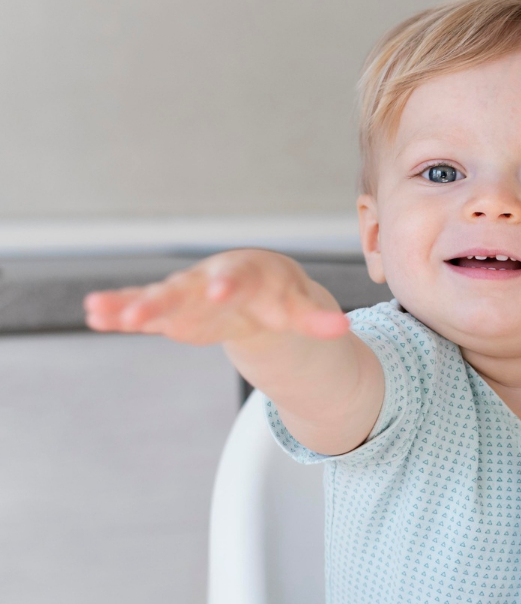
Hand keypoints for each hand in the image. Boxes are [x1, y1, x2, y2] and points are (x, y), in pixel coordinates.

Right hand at [84, 249, 348, 345]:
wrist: (260, 286)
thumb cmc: (281, 295)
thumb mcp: (299, 307)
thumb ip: (316, 319)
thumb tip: (342, 329)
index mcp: (246, 274)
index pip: (238, 278)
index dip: (229, 285)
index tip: (221, 292)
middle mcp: (210, 279)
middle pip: (187, 288)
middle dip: (164, 300)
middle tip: (142, 313)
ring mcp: (187, 294)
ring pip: (156, 298)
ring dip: (129, 304)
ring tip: (98, 310)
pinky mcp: (171, 310)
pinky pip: (142, 310)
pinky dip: (120, 312)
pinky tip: (94, 315)